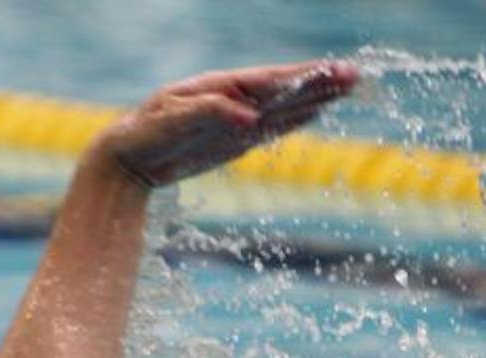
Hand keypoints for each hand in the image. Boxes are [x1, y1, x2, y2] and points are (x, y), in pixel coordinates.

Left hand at [92, 60, 358, 190]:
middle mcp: (236, 99)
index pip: (274, 80)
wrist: (127, 158)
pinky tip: (316, 113)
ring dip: (316, 99)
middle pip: (287, 90)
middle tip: (358, 76)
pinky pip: (272, 128)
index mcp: (223, 87)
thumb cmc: (145, 132)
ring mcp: (238, 120)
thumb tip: (249, 119)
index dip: (306, 77)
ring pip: (285, 107)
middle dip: (321, 83)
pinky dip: (295, 120)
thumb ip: (210, 114)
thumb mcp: (171, 121)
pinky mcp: (234, 141)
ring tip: (348, 89)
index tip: (336, 72)